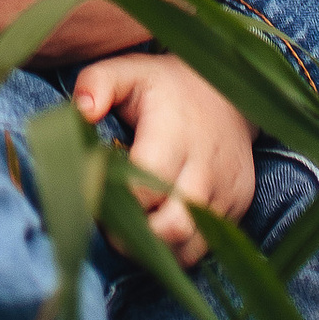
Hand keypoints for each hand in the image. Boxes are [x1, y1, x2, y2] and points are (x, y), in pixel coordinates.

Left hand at [71, 51, 256, 264]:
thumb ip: (96, 83)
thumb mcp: (128, 70)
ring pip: (189, 248)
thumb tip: (81, 114)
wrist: (227, 92)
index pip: (143, 190)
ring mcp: (226, 191)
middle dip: (133, 238)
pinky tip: (158, 227)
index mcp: (175, 136)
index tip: (94, 200)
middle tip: (110, 225)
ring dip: (155, 249)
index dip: (114, 205)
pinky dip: (178, 248)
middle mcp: (205, 169)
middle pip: (170, 228)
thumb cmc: (165, 86)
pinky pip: (205, 247)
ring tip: (133, 228)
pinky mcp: (237, 206)